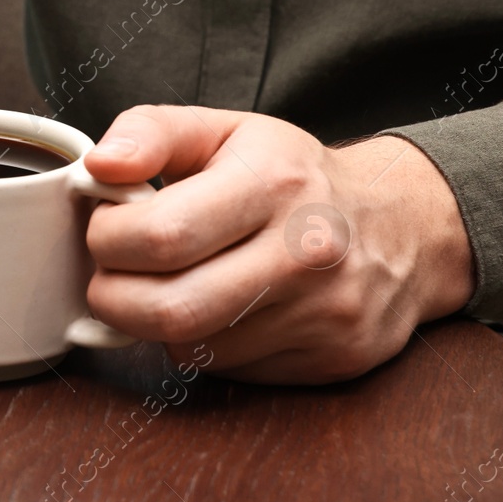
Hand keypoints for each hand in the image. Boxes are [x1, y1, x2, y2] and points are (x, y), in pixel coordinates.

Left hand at [83, 105, 474, 383]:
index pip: (159, 236)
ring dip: (157, 322)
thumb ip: (150, 133)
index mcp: (273, 182)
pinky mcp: (334, 359)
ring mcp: (327, 313)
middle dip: (114, 297)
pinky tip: (217, 308)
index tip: (106, 228)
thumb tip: (99, 167)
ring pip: (193, 348)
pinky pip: (231, 371)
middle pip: (169, 310)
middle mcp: (307, 252)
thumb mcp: (223, 129)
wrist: (403, 225)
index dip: (107, 238)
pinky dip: (204, 345)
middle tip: (113, 272)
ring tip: (169, 282)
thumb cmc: (291, 174)